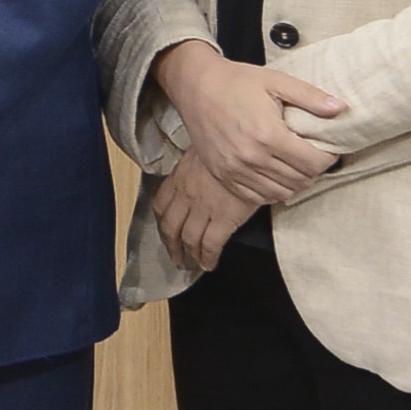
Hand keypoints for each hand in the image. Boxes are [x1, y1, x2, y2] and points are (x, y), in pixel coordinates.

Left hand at [149, 151, 255, 272]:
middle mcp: (186, 195)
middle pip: (170, 227)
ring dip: (189, 255)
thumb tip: (198, 174)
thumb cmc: (230, 145)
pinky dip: (208, 258)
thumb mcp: (205, 150)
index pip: (161, 204)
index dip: (162, 222)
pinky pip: (210, 245)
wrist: (250, 149)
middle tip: (176, 257)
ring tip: (192, 264)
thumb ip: (196, 166)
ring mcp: (203, 208)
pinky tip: (209, 264)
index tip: (165, 231)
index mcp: (180, 177)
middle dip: (171, 246)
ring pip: (188, 239)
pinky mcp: (224, 219)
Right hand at [151, 40, 343, 204]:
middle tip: (313, 156)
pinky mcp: (224, 176)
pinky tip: (276, 175)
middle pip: (300, 180)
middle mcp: (253, 158)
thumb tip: (341, 108)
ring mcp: (236, 170)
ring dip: (295, 182)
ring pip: (281, 193)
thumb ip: (310, 97)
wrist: (196, 87)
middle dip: (314, 170)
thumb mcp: (276, 81)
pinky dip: (273, 191)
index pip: (313, 163)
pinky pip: (258, 198)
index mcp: (269, 134)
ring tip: (296, 166)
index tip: (327, 149)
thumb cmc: (237, 81)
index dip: (328, 158)